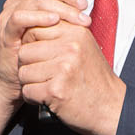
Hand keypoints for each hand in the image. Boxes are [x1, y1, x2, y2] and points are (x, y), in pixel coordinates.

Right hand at [0, 0, 88, 134]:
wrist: (21, 79)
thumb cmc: (42, 49)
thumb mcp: (60, 22)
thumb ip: (69, 0)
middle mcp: (15, 1)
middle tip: (84, 5)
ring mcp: (9, 16)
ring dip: (60, 7)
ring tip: (79, 18)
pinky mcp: (6, 32)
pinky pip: (20, 17)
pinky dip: (39, 17)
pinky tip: (55, 22)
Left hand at [17, 18, 125, 134]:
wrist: (111, 107)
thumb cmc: (94, 79)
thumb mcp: (84, 46)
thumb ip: (62, 34)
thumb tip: (30, 27)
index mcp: (75, 32)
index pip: (33, 29)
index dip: (31, 45)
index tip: (42, 57)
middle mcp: (70, 47)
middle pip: (24, 52)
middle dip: (29, 67)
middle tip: (44, 76)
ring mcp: (63, 68)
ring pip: (23, 72)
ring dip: (31, 84)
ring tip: (48, 86)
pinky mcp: (56, 90)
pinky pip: (27, 91)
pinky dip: (34, 98)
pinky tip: (48, 98)